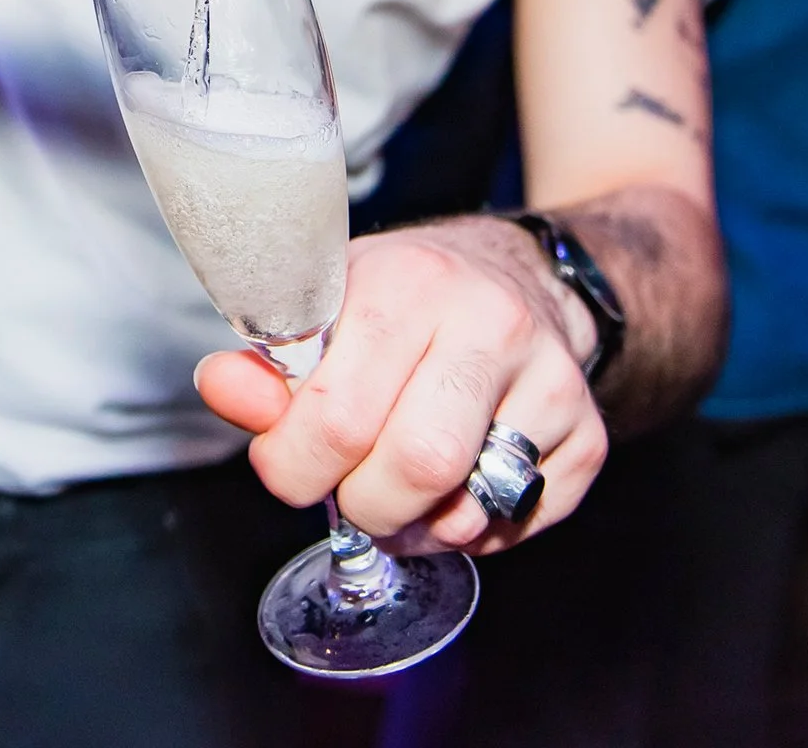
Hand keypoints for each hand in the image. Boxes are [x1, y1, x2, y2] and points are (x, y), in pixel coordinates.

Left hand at [195, 219, 607, 554]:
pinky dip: (473, 532)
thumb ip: (269, 362)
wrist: (519, 276)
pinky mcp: (589, 432)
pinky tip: (454, 488)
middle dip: (359, 502)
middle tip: (344, 486)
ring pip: (469, 503)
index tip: (285, 463)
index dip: (295, 463)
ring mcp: (550, 378)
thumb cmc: (406, 299)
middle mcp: (488, 321)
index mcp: (407, 280)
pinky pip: (520, 524)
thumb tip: (218, 388)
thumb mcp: (330, 307)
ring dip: (415, 525)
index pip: (339, 410)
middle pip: (413, 464)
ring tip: (394, 492)